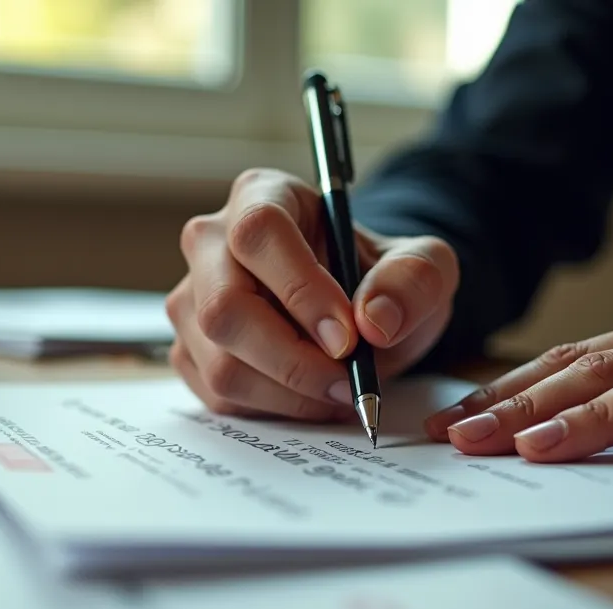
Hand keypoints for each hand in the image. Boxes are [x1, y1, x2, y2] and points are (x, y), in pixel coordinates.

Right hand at [166, 168, 458, 419]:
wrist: (358, 313)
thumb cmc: (380, 278)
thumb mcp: (424, 266)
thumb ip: (414, 279)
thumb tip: (375, 320)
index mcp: (262, 195)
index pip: (258, 233)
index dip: (300, 289)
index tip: (348, 337)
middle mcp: (210, 242)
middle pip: (225, 306)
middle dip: (292, 359)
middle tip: (348, 381)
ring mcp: (192, 298)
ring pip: (220, 361)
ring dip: (289, 393)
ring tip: (339, 390)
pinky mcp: (188, 349)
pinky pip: (218, 395)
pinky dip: (272, 408)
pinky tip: (310, 395)